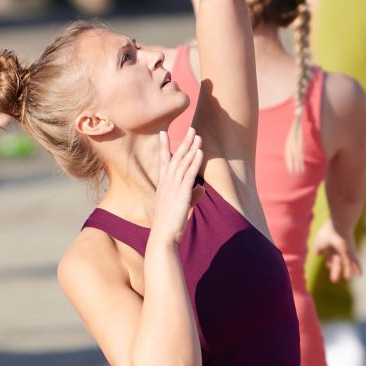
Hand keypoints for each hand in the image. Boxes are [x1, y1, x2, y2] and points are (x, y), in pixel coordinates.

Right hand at [150, 127, 204, 245]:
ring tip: (198, 135)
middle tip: (191, 128)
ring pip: (183, 163)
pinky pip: (188, 174)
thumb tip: (202, 189)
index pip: (164, 161)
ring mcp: (173, 188)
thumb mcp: (180, 207)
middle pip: (175, 158)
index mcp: (163, 185)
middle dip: (184, 142)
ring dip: (191, 148)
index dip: (165, 146)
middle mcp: (166, 183)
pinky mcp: (181, 194)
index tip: (163, 132)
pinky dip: (194, 162)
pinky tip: (200, 152)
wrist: (163, 236)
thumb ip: (192, 195)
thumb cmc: (170, 224)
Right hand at [311, 219, 361, 283]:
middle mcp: (338, 248)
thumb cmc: (328, 233)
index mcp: (330, 245)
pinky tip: (360, 275)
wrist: (339, 228)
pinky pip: (356, 263)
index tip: (328, 266)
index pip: (330, 255)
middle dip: (335, 270)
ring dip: (347, 271)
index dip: (329, 262)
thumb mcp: (319, 242)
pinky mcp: (351, 253)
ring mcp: (346, 251)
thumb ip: (318, 249)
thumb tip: (317, 255)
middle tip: (334, 280)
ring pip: (346, 263)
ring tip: (347, 278)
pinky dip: (358, 269)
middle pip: (337, 261)